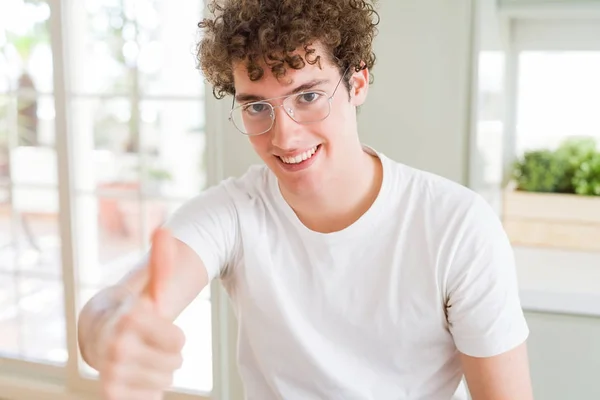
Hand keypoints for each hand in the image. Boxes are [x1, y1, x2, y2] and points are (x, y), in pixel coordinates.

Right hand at [98, 228, 185, 399]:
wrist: (101, 334)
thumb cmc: (135, 310)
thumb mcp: (150, 286)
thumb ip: (162, 261)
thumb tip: (166, 230)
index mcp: (130, 319)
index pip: (179, 341)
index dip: (174, 335)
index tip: (156, 326)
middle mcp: (117, 347)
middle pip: (176, 362)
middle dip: (169, 353)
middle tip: (150, 343)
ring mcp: (111, 373)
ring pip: (166, 380)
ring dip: (160, 369)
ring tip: (143, 355)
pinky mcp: (110, 394)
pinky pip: (152, 397)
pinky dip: (150, 388)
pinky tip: (136, 373)